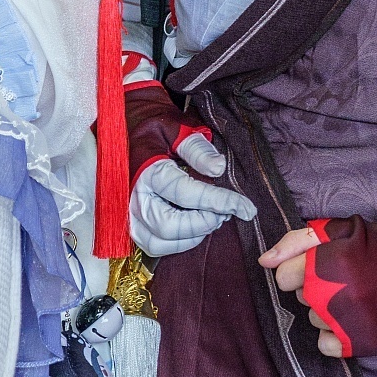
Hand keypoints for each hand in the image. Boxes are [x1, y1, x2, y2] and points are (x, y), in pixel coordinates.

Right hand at [128, 131, 257, 258]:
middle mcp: (136, 198)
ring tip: (211, 218)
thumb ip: (198, 149)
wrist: (133, 137)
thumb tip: (218, 168)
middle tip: (224, 213)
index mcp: (148, 172)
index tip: (244, 206)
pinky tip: (195, 226)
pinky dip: (180, 243)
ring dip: (192, 235)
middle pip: (170, 227)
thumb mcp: (179, 130)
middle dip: (203, 223)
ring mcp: (132, 215)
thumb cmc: (158, 133)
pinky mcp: (134, 226)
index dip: (219, 201)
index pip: (187, 194)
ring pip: (162, 242)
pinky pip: (156, 246)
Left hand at [260, 217, 376, 358]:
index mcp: (323, 264)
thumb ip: (297, 241)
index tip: (323, 267)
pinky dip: (335, 335)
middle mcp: (329, 295)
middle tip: (348, 279)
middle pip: (300, 298)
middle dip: (316, 288)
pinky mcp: (356, 344)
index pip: (284, 278)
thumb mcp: (342, 230)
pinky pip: (325, 344)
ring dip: (327, 310)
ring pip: (313, 320)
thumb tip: (264, 261)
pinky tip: (355, 318)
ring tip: (357, 296)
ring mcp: (342, 323)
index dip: (301, 271)